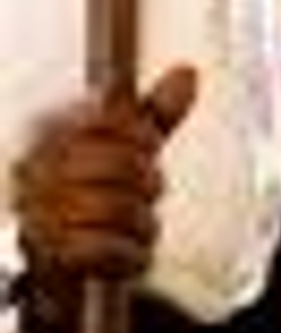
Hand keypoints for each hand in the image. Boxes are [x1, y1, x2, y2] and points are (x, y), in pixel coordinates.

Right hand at [12, 65, 196, 283]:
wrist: (62, 260)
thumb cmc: (99, 191)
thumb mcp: (128, 147)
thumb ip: (156, 113)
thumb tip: (188, 72)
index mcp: (57, 134)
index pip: (114, 120)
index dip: (144, 137)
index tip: (148, 149)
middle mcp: (41, 170)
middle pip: (124, 164)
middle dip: (151, 182)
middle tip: (150, 192)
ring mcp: (42, 213)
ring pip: (120, 208)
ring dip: (145, 222)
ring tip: (142, 226)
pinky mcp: (51, 256)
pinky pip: (107, 249)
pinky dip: (131, 254)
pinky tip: (131, 252)